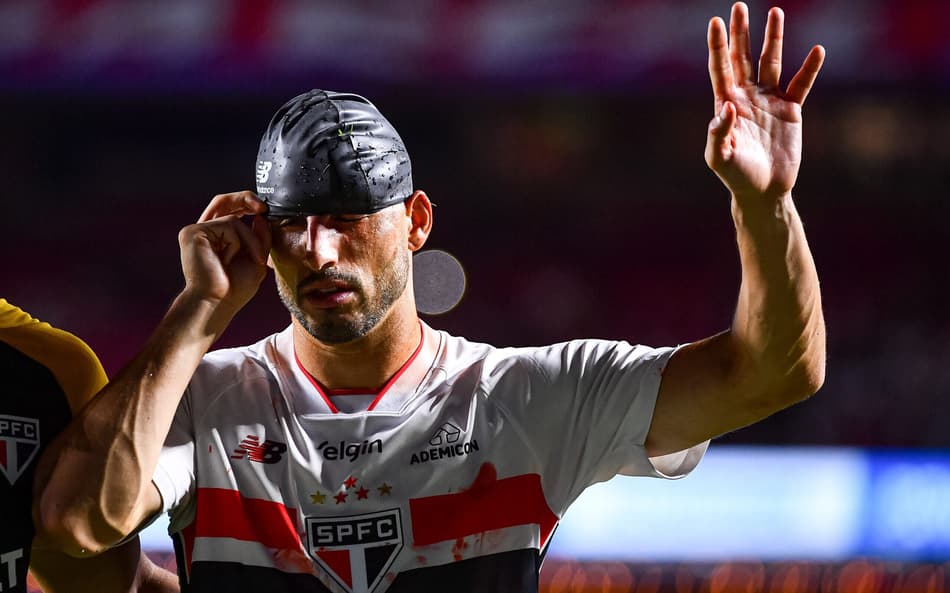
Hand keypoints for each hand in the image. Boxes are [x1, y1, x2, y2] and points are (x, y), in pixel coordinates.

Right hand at [178, 191, 271, 313]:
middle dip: (245, 199)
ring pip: (234, 219)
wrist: (218, 303)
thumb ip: (260, 237)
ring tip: (252, 261)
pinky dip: (238, 243)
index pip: (228, 210)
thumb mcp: (256, 259)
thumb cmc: (235, 289)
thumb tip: (261, 216)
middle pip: (223, 201)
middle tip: (263, 208)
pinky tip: (228, 261)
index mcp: (215, 238)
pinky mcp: (193, 232)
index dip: (244, 202)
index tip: (263, 209)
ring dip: (251, 241)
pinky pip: (228, 225)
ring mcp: (197, 231)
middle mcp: (203, 232)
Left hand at [704, 2, 823, 202]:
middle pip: (742, 57)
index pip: (720, 69)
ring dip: (773, 39)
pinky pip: (801, 84)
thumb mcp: (720, 158)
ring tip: (776, 12)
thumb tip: (726, 106)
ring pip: (770, 62)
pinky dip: (809, 68)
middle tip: (739, 6)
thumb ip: (718, 133)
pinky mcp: (791, 110)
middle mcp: (746, 97)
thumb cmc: (736, 176)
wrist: (763, 191)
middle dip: (740, 32)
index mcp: (726, 104)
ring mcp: (769, 101)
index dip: (718, 46)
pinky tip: (817, 50)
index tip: (715, 22)